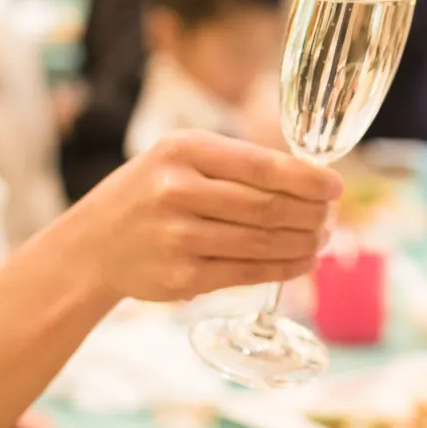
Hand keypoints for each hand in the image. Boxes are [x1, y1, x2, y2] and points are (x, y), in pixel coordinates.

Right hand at [57, 131, 340, 301]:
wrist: (91, 245)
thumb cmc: (151, 194)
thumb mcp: (180, 159)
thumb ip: (236, 164)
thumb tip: (310, 179)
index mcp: (184, 151)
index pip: (262, 166)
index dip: (307, 180)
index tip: (335, 187)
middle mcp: (178, 191)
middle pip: (269, 207)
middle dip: (311, 214)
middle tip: (331, 218)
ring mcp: (178, 236)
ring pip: (263, 242)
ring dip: (304, 243)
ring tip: (322, 238)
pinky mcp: (181, 277)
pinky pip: (248, 272)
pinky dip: (284, 268)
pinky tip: (304, 262)